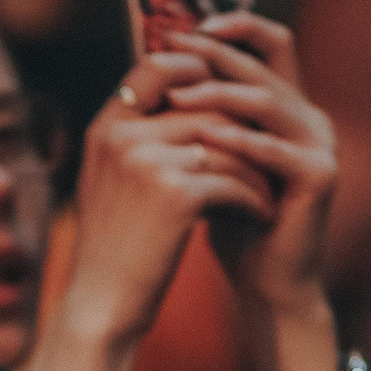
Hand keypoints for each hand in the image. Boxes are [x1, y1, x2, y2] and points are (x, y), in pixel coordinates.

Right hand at [30, 51, 274, 370]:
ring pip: (226, 143)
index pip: (156, 66)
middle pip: (203, 105)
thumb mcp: (109, 181)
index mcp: (105, 127)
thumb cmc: (111, 247)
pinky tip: (262, 214)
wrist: (101, 304)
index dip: (199, 70)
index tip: (229, 96)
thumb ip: (135, 139)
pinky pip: (234, 180)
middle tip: (269, 152)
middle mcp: (122, 136)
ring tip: (269, 188)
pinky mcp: (177, 195)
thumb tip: (180, 105)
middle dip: (243, 130)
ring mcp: (148, 162)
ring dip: (256, 167)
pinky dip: (254, 198)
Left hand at [165, 12, 343, 370]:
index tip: (181, 27)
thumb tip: (151, 67)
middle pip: (265, 65)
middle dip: (215, 54)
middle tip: (170, 48)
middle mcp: (311, 118)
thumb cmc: (233, 220)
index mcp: (289, 106)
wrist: (266, 279)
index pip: (271, 42)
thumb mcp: (212, 158)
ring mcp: (321, 145)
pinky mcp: (320, 177)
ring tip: (176, 96)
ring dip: (219, 94)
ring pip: (269, 101)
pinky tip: (202, 140)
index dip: (232, 26)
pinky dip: (238, 141)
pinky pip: (276, 150)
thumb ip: (200, 115)